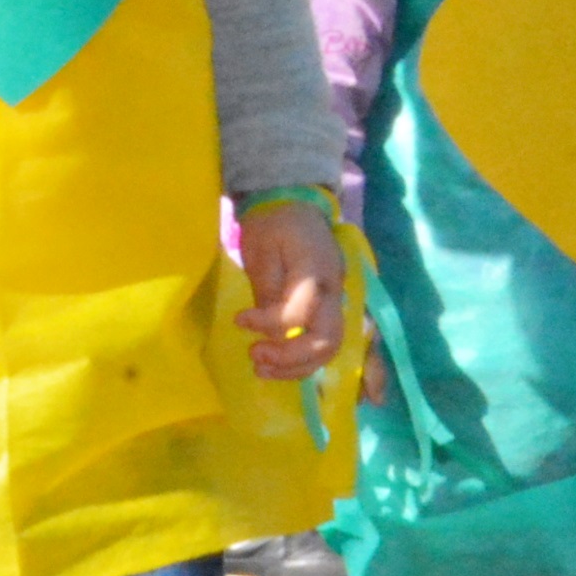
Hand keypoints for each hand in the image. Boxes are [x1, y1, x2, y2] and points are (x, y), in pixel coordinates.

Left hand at [236, 199, 346, 381]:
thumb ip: (267, 290)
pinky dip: (302, 361)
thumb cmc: (273, 224)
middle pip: (327, 340)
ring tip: (261, 369)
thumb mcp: (261, 249)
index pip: (300, 312)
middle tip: (255, 356)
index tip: (239, 320)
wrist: (294, 206)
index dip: (269, 324)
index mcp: (316, 269)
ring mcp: (335, 300)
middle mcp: (333, 290)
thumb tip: (267, 330)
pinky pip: (323, 342)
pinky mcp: (329, 308)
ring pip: (329, 348)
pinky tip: (277, 365)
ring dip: (297, 367)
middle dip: (291, 358)